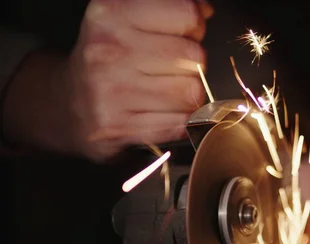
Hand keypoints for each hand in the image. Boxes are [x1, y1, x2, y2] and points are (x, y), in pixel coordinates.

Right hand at [2, 0, 212, 160]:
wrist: (66, 104)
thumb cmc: (107, 61)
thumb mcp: (127, 21)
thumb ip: (169, 10)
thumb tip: (204, 11)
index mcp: (111, 15)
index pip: (187, 15)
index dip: (194, 28)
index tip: (184, 35)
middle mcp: (108, 51)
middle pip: (194, 57)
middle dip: (192, 66)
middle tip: (170, 70)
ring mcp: (112, 92)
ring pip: (191, 93)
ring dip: (188, 97)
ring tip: (164, 93)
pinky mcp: (119, 128)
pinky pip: (180, 124)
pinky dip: (180, 122)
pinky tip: (160, 114)